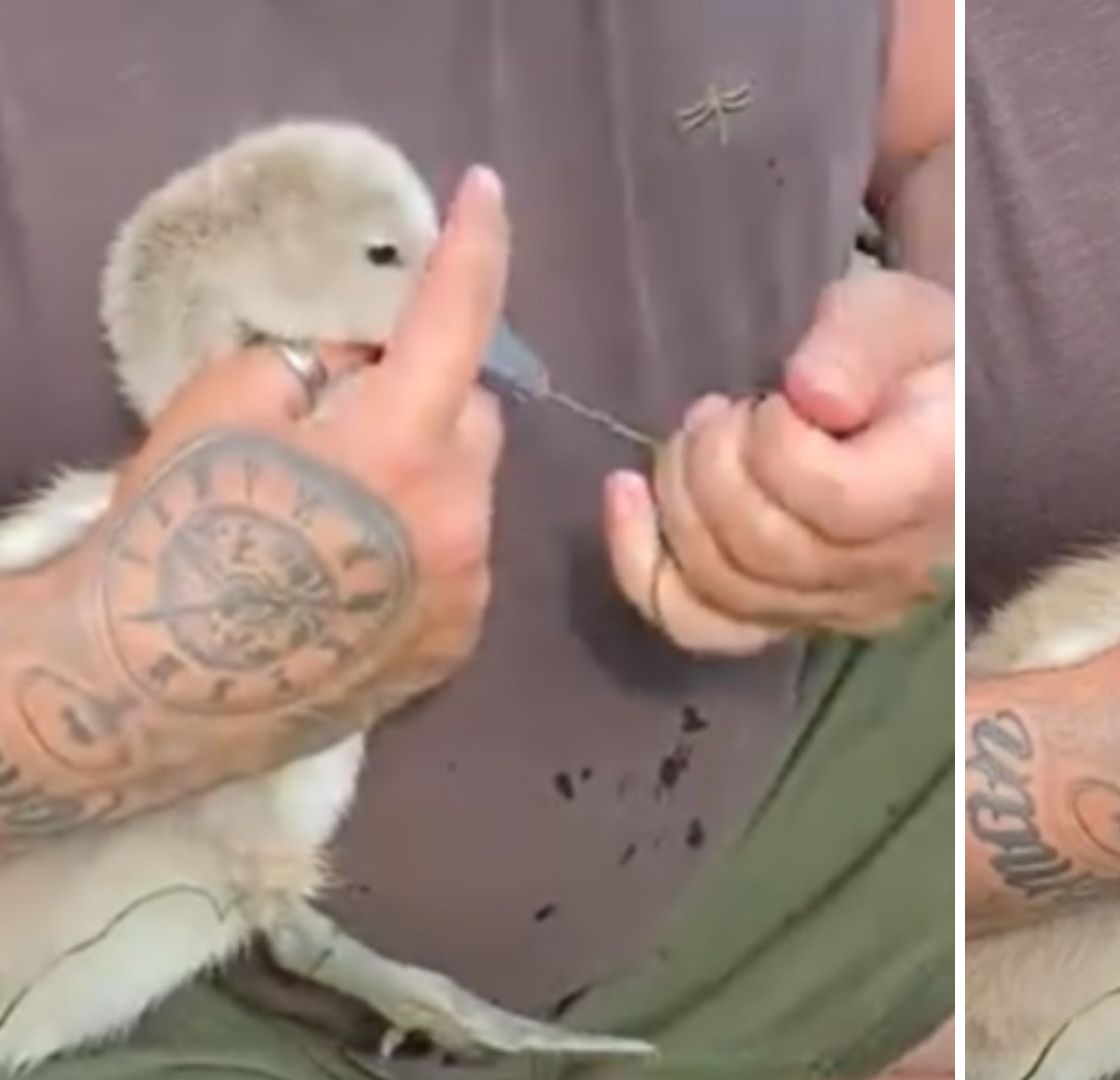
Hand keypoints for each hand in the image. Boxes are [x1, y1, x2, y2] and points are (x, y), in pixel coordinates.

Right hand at [79, 164, 508, 733]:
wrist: (142, 690)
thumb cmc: (175, 531)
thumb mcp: (226, 404)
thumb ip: (315, 363)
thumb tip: (369, 363)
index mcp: (405, 443)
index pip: (461, 317)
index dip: (477, 245)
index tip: (488, 191)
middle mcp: (459, 517)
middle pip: (475, 418)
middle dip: (427, 402)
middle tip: (351, 418)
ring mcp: (466, 591)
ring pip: (470, 496)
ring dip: (426, 479)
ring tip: (341, 511)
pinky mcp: (456, 648)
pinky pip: (461, 564)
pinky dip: (424, 547)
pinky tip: (353, 570)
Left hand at [603, 272, 952, 653]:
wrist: (952, 423)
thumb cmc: (925, 359)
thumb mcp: (902, 317)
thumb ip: (860, 344)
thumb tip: (810, 396)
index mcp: (930, 491)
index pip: (827, 495)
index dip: (774, 436)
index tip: (783, 395)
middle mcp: (891, 573)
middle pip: (761, 548)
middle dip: (711, 463)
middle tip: (724, 410)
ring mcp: (843, 609)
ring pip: (724, 587)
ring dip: (680, 499)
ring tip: (699, 439)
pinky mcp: (799, 620)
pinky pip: (701, 623)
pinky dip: (642, 565)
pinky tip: (625, 498)